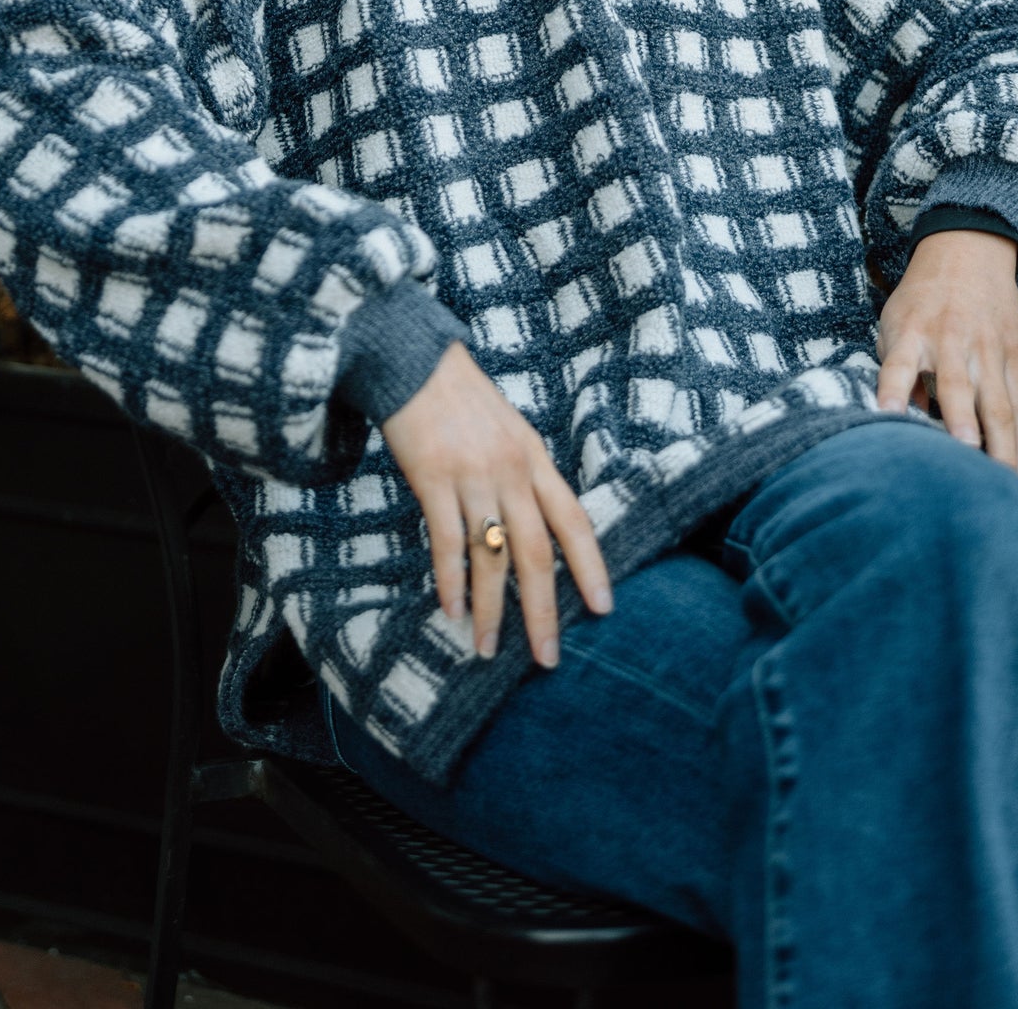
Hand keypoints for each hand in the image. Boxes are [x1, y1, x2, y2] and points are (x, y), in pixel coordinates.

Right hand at [381, 341, 612, 666]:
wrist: (412, 359)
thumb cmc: (459, 397)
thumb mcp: (508, 429)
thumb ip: (523, 473)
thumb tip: (533, 524)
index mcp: (535, 457)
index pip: (574, 519)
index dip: (592, 566)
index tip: (605, 609)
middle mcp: (512, 470)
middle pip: (537, 551)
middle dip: (544, 610)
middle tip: (547, 658)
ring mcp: (473, 474)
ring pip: (491, 556)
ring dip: (491, 609)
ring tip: (486, 650)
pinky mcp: (433, 477)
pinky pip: (446, 540)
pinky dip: (450, 580)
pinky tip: (451, 610)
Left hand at [876, 230, 1017, 475]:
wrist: (969, 253)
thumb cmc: (920, 300)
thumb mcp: (895, 323)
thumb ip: (894, 370)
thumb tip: (901, 422)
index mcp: (912, 333)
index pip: (898, 364)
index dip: (891, 390)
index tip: (884, 416)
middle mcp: (951, 342)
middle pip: (957, 386)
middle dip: (962, 422)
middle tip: (964, 455)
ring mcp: (988, 352)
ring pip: (998, 404)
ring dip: (1000, 444)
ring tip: (999, 481)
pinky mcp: (1016, 359)